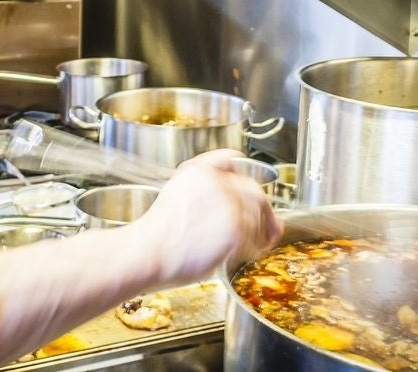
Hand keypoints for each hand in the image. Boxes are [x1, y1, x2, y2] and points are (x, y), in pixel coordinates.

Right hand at [132, 149, 284, 284]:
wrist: (147, 253)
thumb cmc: (156, 233)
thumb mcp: (174, 192)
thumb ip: (202, 183)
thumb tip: (230, 189)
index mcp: (200, 171)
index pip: (233, 162)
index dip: (246, 176)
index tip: (254, 188)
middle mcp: (218, 184)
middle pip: (255, 191)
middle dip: (264, 209)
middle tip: (270, 225)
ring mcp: (230, 206)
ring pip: (259, 217)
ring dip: (260, 232)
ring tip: (254, 244)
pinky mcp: (236, 230)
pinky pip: (256, 240)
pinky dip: (254, 249)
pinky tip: (243, 254)